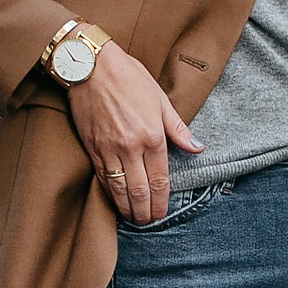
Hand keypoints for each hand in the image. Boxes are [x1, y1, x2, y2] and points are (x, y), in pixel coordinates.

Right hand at [68, 42, 202, 223]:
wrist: (90, 65)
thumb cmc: (127, 76)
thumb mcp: (160, 98)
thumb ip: (178, 128)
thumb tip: (197, 148)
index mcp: (152, 135)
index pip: (160, 179)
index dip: (162, 200)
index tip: (162, 212)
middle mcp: (131, 147)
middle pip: (140, 191)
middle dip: (146, 211)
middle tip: (149, 222)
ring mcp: (109, 150)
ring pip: (120, 190)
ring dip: (128, 209)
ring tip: (134, 219)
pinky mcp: (92, 148)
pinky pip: (103, 179)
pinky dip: (110, 195)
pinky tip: (115, 203)